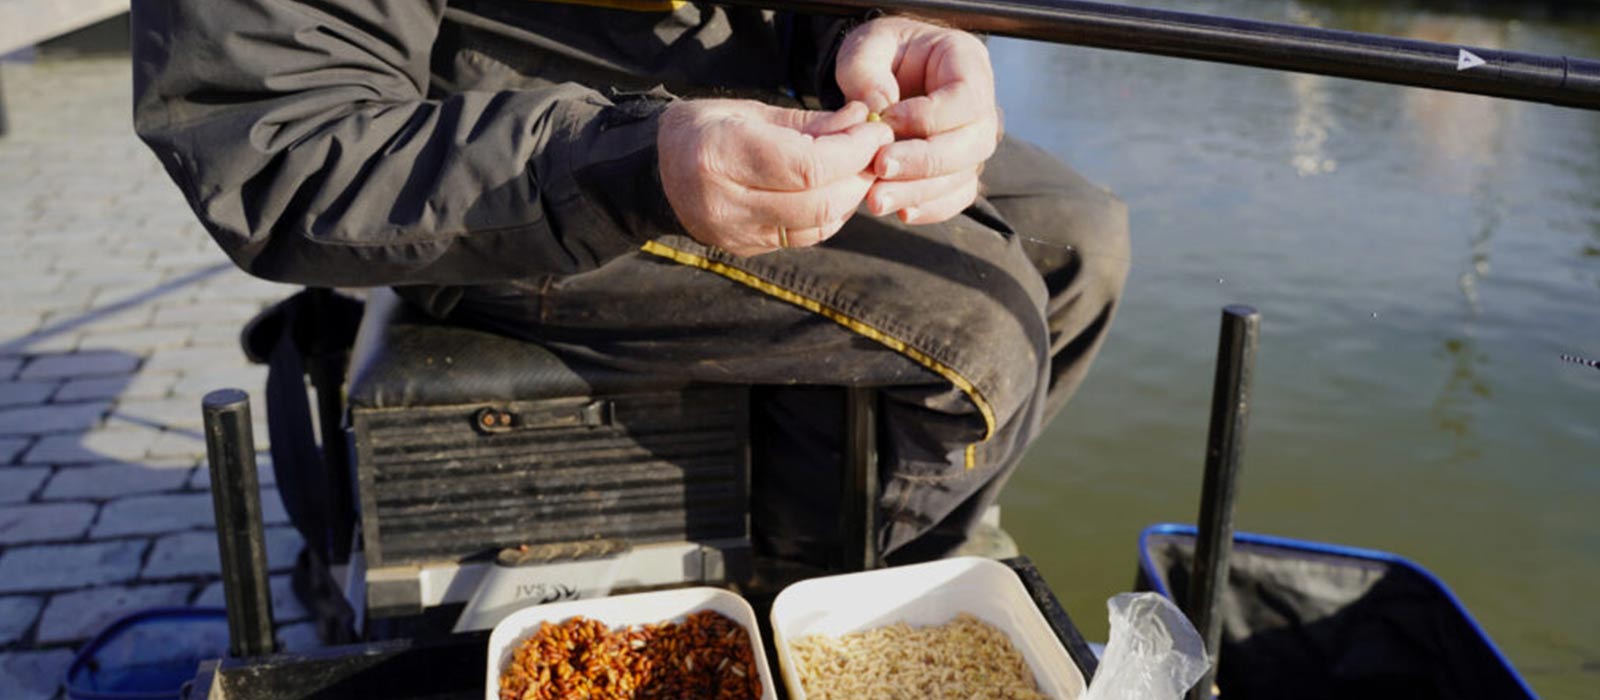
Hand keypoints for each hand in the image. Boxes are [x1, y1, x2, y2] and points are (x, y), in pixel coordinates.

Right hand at [657, 99, 892, 255]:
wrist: (654, 173)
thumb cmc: (705, 130)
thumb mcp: (751, 112)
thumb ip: (810, 122)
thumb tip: (864, 121)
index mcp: (721, 155)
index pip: (809, 166)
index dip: (854, 151)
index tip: (877, 131)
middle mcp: (726, 201)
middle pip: (820, 203)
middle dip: (860, 175)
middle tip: (875, 150)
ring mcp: (736, 232)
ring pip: (818, 226)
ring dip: (850, 198)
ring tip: (857, 168)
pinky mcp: (746, 249)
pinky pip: (805, 238)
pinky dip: (830, 214)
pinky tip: (833, 191)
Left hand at [835, 17, 1002, 224]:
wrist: (884, 74)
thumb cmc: (880, 53)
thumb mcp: (866, 46)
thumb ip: (867, 72)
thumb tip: (880, 109)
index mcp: (967, 62)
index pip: (965, 97)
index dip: (929, 116)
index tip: (886, 121)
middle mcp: (981, 106)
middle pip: (972, 144)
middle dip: (925, 162)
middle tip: (880, 168)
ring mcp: (973, 141)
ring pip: (963, 176)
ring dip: (920, 192)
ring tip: (876, 199)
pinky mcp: (959, 170)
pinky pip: (956, 196)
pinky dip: (930, 208)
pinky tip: (900, 212)